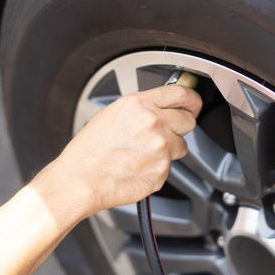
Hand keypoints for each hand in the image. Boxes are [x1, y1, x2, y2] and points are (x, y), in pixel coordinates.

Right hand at [31, 84, 201, 221]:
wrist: (81, 180)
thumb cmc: (89, 151)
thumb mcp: (112, 114)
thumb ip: (141, 109)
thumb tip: (161, 109)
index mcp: (139, 105)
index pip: (181, 94)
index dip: (191, 99)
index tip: (193, 104)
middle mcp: (154, 123)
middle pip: (188, 120)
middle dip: (180, 126)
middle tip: (166, 133)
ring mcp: (160, 148)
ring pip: (181, 146)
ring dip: (169, 149)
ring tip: (143, 154)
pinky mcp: (162, 170)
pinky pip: (169, 166)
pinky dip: (158, 167)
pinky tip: (138, 167)